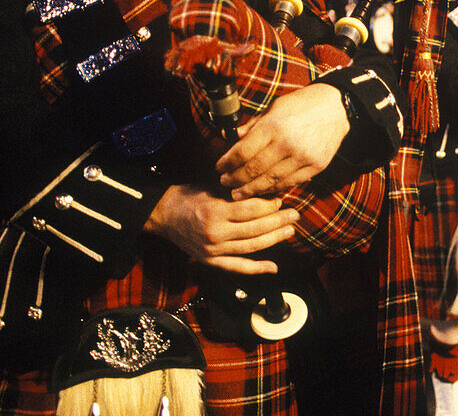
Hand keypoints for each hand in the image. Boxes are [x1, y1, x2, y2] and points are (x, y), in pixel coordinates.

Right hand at [144, 184, 298, 274]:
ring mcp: (213, 250)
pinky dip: (256, 268)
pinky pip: (237, 267)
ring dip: (273, 240)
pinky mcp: (211, 261)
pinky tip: (273, 267)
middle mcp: (215, 233)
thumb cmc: (187, 197)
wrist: (162, 214)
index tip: (281, 199)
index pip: (251, 210)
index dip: (270, 205)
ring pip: (251, 247)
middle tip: (295, 214)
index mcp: (215, 212)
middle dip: (279, 221)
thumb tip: (265, 195)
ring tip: (289, 231)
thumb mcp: (210, 189)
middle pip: (255, 229)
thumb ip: (235, 194)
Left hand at [216, 83, 349, 198]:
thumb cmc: (301, 104)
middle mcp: (287, 143)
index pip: (242, 152)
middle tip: (224, 183)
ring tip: (238, 193)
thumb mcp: (273, 108)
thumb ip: (252, 126)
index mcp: (273, 126)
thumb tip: (230, 137)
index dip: (227, 163)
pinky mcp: (316, 166)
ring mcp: (303, 157)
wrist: (336, 107)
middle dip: (235, 179)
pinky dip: (274, 188)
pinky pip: (290, 182)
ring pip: (271, 181)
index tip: (219, 167)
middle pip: (254, 170)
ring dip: (252, 189)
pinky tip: (263, 189)